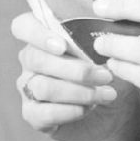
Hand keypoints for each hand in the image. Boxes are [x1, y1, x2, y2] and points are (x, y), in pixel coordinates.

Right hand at [11, 12, 126, 140]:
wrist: (115, 107)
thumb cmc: (108, 70)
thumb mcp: (108, 51)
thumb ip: (99, 38)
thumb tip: (103, 36)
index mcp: (44, 36)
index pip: (23, 26)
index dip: (37, 34)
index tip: (63, 46)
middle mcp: (31, 60)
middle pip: (37, 59)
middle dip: (76, 69)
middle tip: (106, 76)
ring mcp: (28, 87)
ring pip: (43, 87)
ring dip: (79, 92)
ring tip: (106, 94)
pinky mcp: (33, 114)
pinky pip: (44, 113)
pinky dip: (70, 111)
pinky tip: (88, 108)